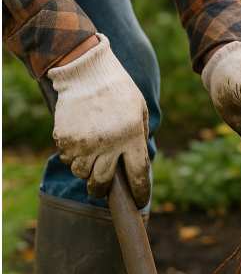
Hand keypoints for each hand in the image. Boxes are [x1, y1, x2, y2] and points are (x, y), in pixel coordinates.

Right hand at [47, 34, 150, 206]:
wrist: (87, 71)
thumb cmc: (119, 91)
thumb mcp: (140, 112)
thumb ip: (139, 138)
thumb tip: (136, 163)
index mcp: (132, 137)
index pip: (138, 175)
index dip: (140, 193)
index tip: (139, 203)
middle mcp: (109, 143)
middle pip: (103, 182)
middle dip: (102, 191)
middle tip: (101, 191)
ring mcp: (85, 142)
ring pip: (83, 173)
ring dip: (86, 174)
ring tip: (89, 164)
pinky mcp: (66, 137)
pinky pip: (68, 158)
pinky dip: (72, 158)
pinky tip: (78, 148)